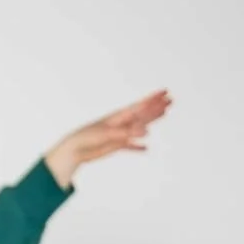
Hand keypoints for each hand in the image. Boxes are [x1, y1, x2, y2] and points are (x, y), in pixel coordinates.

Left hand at [44, 91, 172, 188]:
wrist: (72, 151)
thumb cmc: (86, 138)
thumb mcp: (108, 134)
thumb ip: (127, 133)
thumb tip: (147, 132)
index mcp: (118, 117)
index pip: (139, 106)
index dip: (152, 99)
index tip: (165, 92)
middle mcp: (120, 124)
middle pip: (142, 114)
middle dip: (156, 108)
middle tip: (171, 100)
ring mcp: (119, 134)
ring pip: (139, 127)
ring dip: (151, 121)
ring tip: (164, 114)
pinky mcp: (115, 146)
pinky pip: (130, 146)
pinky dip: (137, 147)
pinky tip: (145, 148)